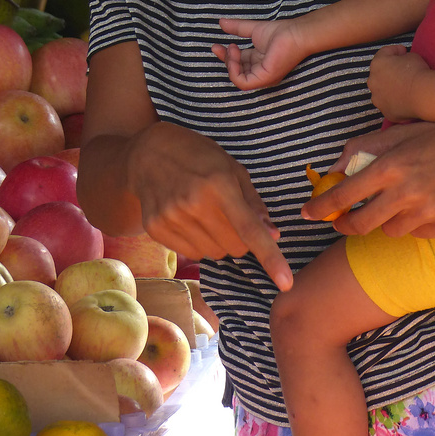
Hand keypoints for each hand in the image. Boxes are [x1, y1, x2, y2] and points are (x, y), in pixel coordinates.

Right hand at [125, 121, 292, 289]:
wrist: (148, 153)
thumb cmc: (198, 156)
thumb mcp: (232, 168)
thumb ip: (253, 203)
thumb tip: (273, 234)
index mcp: (219, 184)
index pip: (250, 229)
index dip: (270, 257)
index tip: (286, 282)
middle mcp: (194, 204)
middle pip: (234, 248)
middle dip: (241, 240)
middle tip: (230, 217)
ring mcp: (172, 218)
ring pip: (213, 254)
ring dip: (218, 242)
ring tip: (206, 215)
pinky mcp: (156, 229)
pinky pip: (191, 254)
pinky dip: (198, 243)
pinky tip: (189, 220)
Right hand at [211, 16, 306, 89]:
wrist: (294, 33)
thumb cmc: (280, 32)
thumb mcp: (253, 29)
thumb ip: (237, 28)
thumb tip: (221, 22)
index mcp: (259, 62)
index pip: (238, 64)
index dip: (226, 56)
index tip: (216, 46)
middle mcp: (261, 72)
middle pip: (237, 71)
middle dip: (225, 60)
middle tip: (217, 47)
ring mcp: (263, 77)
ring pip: (238, 79)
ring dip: (230, 63)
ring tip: (232, 48)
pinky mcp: (265, 79)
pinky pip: (243, 83)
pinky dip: (234, 70)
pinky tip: (235, 55)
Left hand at [301, 120, 434, 237]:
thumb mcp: (400, 131)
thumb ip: (363, 148)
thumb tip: (334, 168)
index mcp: (390, 165)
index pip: (342, 194)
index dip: (320, 207)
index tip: (307, 213)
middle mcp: (405, 192)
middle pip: (359, 224)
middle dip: (343, 225)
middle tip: (340, 221)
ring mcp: (426, 212)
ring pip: (387, 231)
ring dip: (382, 222)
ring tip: (393, 203)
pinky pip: (415, 234)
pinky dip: (411, 223)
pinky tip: (422, 205)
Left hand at [367, 45, 428, 120]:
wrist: (422, 94)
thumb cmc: (417, 72)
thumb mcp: (412, 56)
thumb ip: (403, 57)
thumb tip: (403, 61)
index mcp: (377, 63)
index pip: (384, 53)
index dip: (395, 51)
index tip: (403, 52)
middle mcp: (372, 81)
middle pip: (380, 74)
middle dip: (390, 71)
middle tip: (403, 71)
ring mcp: (377, 98)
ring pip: (382, 91)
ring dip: (390, 88)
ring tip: (404, 87)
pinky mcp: (386, 111)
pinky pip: (390, 105)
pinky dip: (396, 102)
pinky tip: (406, 99)